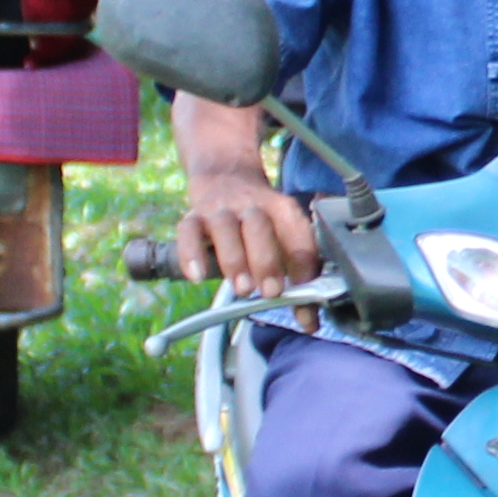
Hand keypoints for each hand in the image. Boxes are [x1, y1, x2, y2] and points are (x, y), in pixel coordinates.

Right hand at [176, 156, 320, 295]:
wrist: (227, 176)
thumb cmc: (262, 221)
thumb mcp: (284, 237)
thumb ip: (297, 276)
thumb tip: (309, 320)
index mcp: (282, 210)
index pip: (298, 237)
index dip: (304, 271)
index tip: (306, 305)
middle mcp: (252, 206)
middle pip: (259, 226)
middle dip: (267, 261)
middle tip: (271, 292)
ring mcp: (220, 210)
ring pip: (225, 227)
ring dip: (234, 259)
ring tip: (242, 289)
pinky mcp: (193, 217)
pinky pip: (188, 231)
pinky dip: (191, 254)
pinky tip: (197, 277)